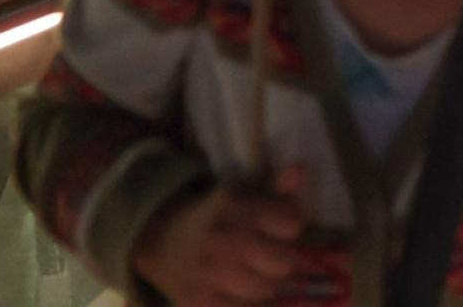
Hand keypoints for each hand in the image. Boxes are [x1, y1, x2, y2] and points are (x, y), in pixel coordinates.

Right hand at [133, 166, 306, 306]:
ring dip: (269, 284)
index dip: (290, 228)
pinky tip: (242, 291)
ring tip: (257, 274)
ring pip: (267, 290)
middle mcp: (224, 241)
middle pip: (284, 262)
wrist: (162, 242)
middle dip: (284, 259)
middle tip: (272, 257)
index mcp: (237, 209)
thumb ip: (279, 189)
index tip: (280, 229)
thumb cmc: (218, 217)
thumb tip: (299, 168)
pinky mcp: (200, 302)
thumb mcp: (246, 195)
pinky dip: (249, 303)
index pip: (292, 224)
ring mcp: (210, 274)